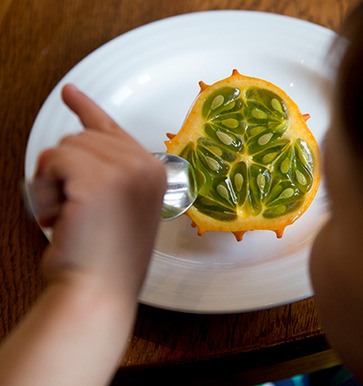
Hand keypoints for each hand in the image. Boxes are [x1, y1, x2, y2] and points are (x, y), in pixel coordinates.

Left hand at [34, 84, 165, 297]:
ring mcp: (125, 170)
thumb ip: (98, 170)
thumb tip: (58, 148)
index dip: (87, 110)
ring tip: (70, 215)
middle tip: (73, 208)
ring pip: (66, 148)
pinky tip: (62, 214)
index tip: (71, 93)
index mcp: (155, 172)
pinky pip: (54, 162)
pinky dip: (46, 188)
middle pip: (81, 138)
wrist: (98, 289)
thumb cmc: (104, 257)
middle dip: (64, 172)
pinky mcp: (98, 179)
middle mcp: (144, 166)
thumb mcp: (113, 206)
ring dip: (54, 182)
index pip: (112, 129)